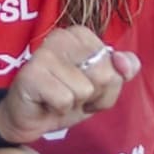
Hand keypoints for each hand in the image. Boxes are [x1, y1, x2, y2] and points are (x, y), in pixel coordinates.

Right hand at [0, 26, 139, 143]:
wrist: (29, 118)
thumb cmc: (64, 98)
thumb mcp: (100, 87)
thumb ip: (122, 70)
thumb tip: (125, 62)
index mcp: (80, 34)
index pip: (116, 65)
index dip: (106, 86)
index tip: (85, 86)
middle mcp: (62, 36)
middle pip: (104, 75)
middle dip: (93, 96)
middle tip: (72, 96)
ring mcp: (44, 53)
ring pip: (85, 89)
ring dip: (74, 103)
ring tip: (57, 99)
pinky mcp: (31, 74)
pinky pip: (65, 99)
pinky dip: (59, 109)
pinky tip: (46, 103)